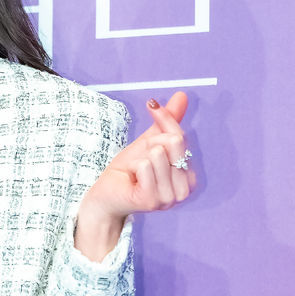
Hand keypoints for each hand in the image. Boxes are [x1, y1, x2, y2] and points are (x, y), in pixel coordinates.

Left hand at [79, 90, 197, 225]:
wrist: (105, 195)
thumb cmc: (128, 171)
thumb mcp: (149, 142)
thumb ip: (167, 122)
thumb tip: (182, 95)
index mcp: (188, 177)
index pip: (180, 136)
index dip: (164, 119)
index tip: (151, 105)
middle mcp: (184, 190)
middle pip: (173, 143)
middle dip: (149, 145)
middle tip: (139, 161)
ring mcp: (169, 198)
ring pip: (157, 153)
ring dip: (139, 159)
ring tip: (135, 174)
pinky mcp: (152, 201)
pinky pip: (145, 165)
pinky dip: (133, 167)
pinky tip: (131, 180)